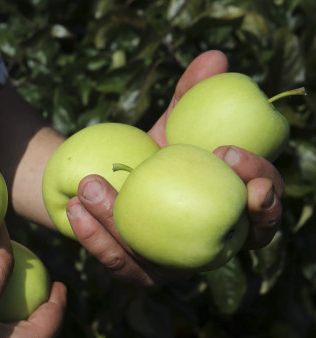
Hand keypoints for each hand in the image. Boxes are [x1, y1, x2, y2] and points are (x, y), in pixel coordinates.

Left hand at [67, 50, 283, 285]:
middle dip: (219, 215)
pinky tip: (75, 206)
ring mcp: (174, 268)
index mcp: (232, 211)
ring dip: (120, 220)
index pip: (265, 208)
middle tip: (181, 178)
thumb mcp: (167, 128)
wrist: (101, 182)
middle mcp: (211, 246)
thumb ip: (189, 99)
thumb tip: (212, 59)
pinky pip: (117, 261)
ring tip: (89, 183)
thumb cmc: (148, 155)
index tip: (229, 152)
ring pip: (160, 255)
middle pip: (234, 243)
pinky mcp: (135, 274)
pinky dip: (94, 235)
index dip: (263, 188)